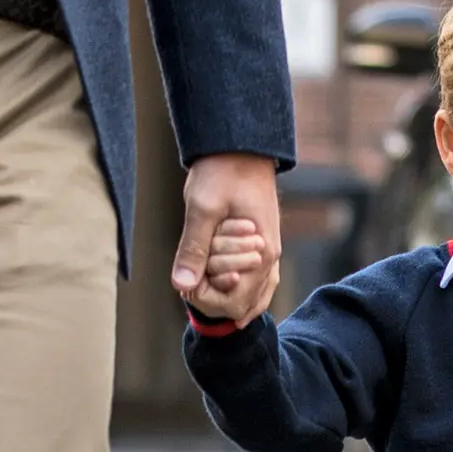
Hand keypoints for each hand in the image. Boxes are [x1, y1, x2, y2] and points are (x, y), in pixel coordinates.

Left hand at [172, 153, 280, 325]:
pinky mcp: (264, 244)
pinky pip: (260, 280)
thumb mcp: (202, 209)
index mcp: (261, 253)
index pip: (236, 302)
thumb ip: (194, 249)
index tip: (189, 276)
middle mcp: (270, 258)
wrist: (242, 147)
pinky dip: (241, 288)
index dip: (207, 297)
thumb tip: (182, 286)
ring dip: (227, 292)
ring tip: (204, 282)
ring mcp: (270, 252)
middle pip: (245, 304)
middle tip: (196, 270)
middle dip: (216, 294)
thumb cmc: (222, 173)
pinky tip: (224, 285)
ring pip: (256, 296)